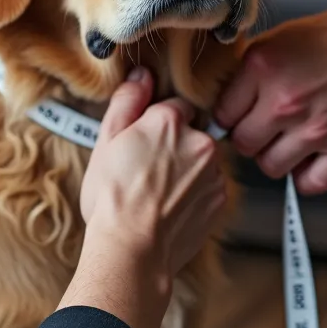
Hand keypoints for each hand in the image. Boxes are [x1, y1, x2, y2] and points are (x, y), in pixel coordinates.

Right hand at [80, 67, 226, 277]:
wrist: (132, 251)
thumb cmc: (112, 199)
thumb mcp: (106, 142)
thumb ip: (127, 102)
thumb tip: (141, 76)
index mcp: (169, 122)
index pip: (174, 107)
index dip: (155, 125)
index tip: (143, 143)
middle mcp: (199, 142)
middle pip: (191, 133)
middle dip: (174, 147)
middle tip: (147, 171)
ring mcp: (214, 173)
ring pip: (202, 161)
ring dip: (187, 170)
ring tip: (158, 194)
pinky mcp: (220, 200)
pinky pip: (209, 187)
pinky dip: (195, 194)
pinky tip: (170, 208)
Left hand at [214, 0, 326, 195]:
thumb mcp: (282, 37)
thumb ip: (251, 70)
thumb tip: (227, 100)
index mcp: (264, 68)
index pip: (223, 114)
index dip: (229, 117)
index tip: (238, 117)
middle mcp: (287, 102)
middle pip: (244, 145)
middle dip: (251, 138)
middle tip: (264, 128)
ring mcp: (318, 129)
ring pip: (271, 167)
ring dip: (277, 157)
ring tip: (289, 140)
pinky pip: (311, 183)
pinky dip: (306, 176)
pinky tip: (309, 159)